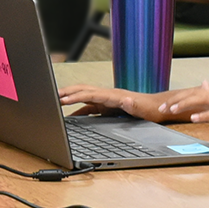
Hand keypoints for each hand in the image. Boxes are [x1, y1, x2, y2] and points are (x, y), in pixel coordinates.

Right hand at [57, 84, 176, 121]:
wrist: (157, 108)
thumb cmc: (150, 110)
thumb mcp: (142, 109)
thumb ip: (133, 105)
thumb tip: (127, 100)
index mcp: (113, 96)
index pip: (90, 94)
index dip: (75, 97)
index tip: (62, 99)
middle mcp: (108, 95)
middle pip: (83, 90)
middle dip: (67, 92)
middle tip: (51, 96)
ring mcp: (107, 101)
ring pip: (84, 96)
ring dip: (70, 98)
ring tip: (55, 101)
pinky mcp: (108, 107)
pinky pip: (89, 107)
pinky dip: (78, 109)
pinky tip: (71, 117)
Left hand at [164, 86, 208, 144]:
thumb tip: (202, 85)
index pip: (193, 92)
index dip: (177, 98)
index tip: (164, 105)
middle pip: (194, 94)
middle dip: (176, 100)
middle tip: (161, 108)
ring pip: (202, 100)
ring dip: (185, 104)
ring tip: (172, 110)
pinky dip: (204, 115)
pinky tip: (193, 119)